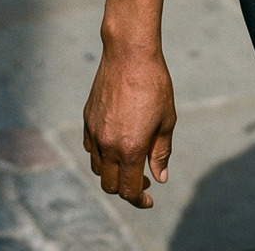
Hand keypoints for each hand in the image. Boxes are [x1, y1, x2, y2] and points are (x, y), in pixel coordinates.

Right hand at [83, 47, 175, 208]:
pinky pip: (90, 148)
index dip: (139, 200)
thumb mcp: (166, 119)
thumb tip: (159, 177)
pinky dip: (101, 154)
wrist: (130, 54)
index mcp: (130, 149)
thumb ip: (161, 152)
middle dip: (126, 188)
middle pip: (110, 185)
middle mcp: (108, 145)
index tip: (149, 199)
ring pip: (98, 168)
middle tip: (144, 179)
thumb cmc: (154, 84)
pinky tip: (116, 143)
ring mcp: (94, 133)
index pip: (129, 190)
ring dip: (112, 172)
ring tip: (130, 161)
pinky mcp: (87, 120)